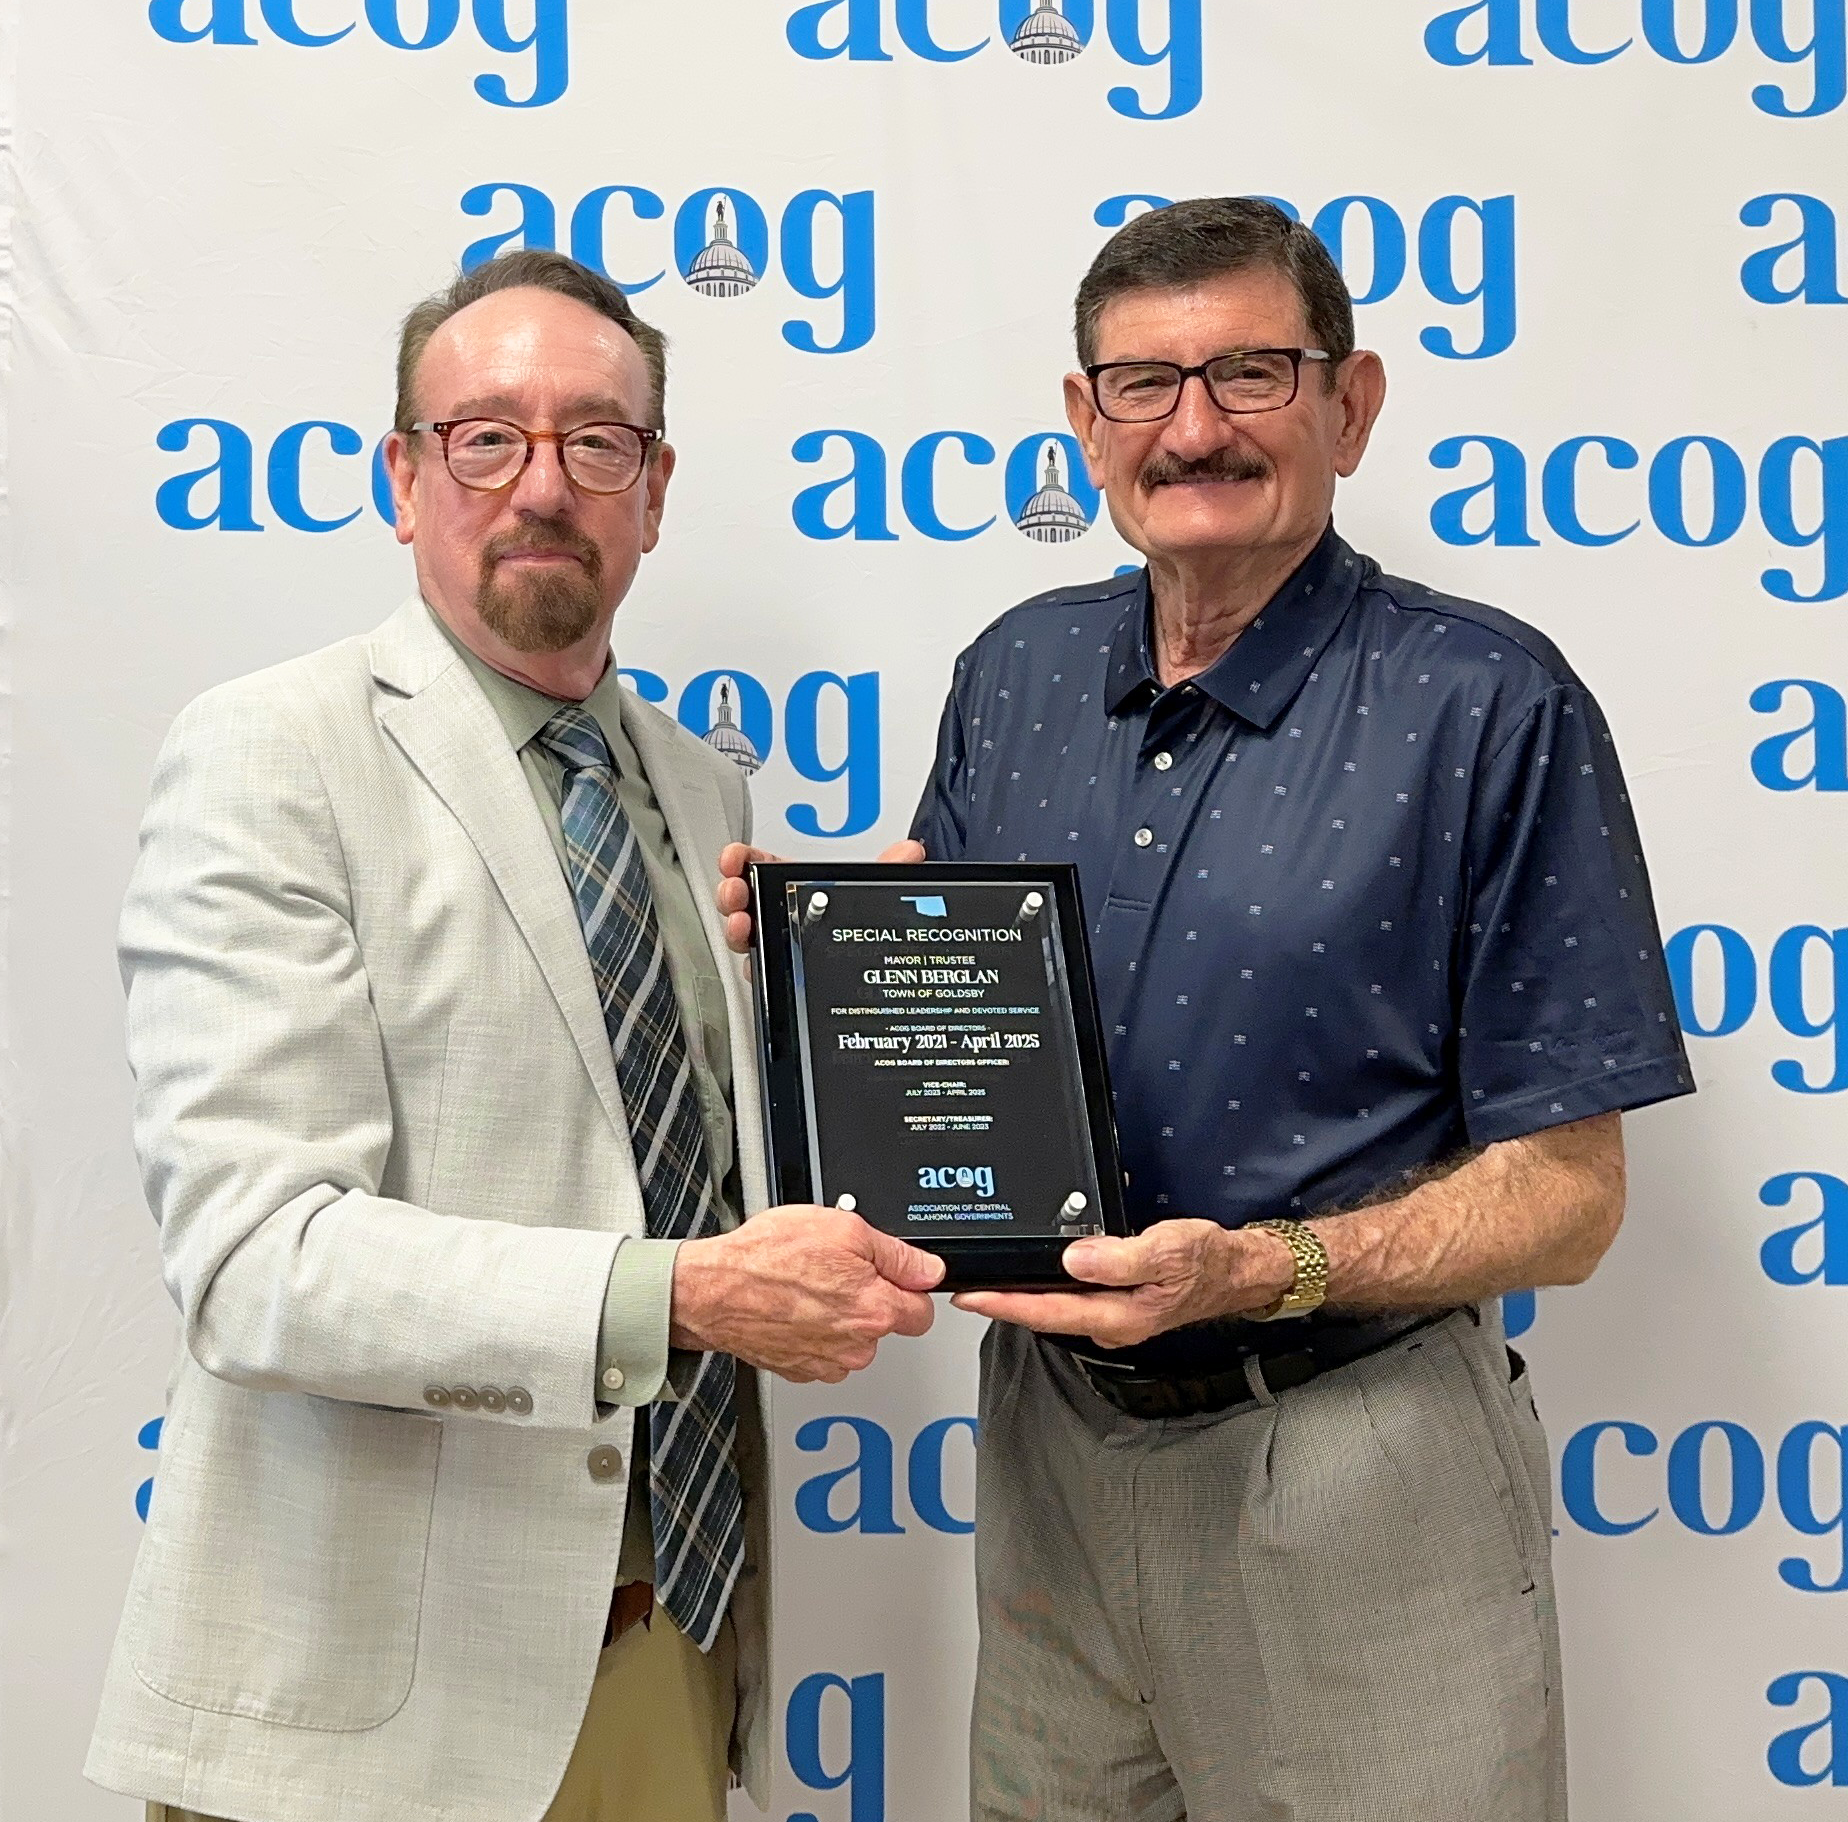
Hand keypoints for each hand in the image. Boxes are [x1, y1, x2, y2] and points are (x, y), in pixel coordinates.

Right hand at [670, 1204, 945, 1382]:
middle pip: (886, 1325)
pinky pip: (823, 1350)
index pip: (923, 1311)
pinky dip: (814, 1332)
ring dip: (840, 1317)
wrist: (712, 1290)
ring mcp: (826, 1362)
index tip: (893, 1276)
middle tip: (838, 1272)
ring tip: (808, 1287)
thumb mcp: (843, 1228)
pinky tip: (793, 1307)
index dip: (910, 1287)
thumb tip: (928, 1269)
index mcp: (876, 1310)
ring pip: (853, 1339)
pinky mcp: (800, 1370)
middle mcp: (856, 1345)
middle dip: (871, 1299)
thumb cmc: (766, 1257)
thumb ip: (897, 1254)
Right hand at [716, 838, 927, 956]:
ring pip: (745, 935)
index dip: (744, 860)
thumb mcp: (876, 894)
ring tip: (742, 924)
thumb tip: (911, 852)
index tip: (734, 857)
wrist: (874, 972)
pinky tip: (756, 961)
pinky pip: (759, 970)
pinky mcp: (779, 975)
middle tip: (736, 890)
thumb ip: (890, 870)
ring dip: (736, 927)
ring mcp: (777, 945)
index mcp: (796, 887)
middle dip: (733, 892)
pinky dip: (753, 964)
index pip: (762, 867)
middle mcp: (781, 915)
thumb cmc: (864, 924)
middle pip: (745, 900)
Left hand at [952, 1220, 1295, 1350]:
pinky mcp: (1117, 1302)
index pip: (1048, 1311)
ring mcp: (1113, 1315)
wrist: (1238, 1270)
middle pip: (1043, 1314)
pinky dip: (1047, 1285)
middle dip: (1001, 1302)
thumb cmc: (1209, 1261)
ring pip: (1055, 1306)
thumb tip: (1075, 1259)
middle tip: (962, 1288)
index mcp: (1118, 1315)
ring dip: (1020, 1295)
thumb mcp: (1168, 1251)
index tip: (971, 1296)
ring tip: (986, 1282)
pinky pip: (1072, 1296)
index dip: (1005, 1303)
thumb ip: (1120, 1258)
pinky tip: (1034, 1272)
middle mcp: (1111, 1322)